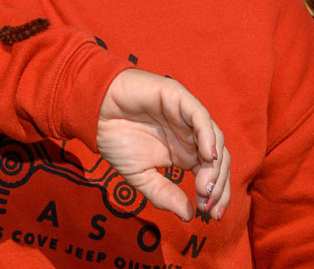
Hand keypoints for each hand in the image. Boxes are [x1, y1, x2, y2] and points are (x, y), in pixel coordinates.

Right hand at [96, 69, 229, 221]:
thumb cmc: (116, 140)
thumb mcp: (140, 176)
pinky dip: (208, 136)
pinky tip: (207, 156)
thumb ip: (163, 194)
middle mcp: (191, 136)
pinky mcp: (179, 98)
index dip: (216, 194)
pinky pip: (201, 117)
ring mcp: (187, 117)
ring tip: (204, 187)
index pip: (212, 173)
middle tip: (208, 205)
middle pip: (219, 160)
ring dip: (214, 166)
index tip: (210, 215)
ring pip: (215, 140)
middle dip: (218, 185)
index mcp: (185, 153)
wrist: (94, 114)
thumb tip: (189, 215)